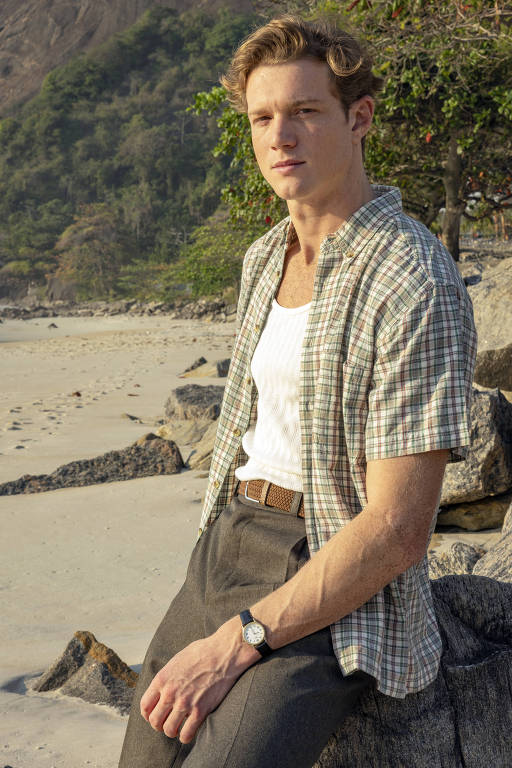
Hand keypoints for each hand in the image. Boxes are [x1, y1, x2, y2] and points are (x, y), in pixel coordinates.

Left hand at [140, 618, 258, 743]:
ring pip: (169, 730)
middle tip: (166, 723)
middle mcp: (170, 693)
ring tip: (177, 728)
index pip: (145, 705)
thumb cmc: (203, 652)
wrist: (224, 652)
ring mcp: (185, 703)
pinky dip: (186, 737)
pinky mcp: (200, 710)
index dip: (147, 714)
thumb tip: (163, 688)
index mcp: (162, 679)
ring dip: (172, 732)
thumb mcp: (177, 660)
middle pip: (155, 721)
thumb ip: (167, 676)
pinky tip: (188, 732)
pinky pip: (186, 734)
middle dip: (159, 725)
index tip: (154, 716)